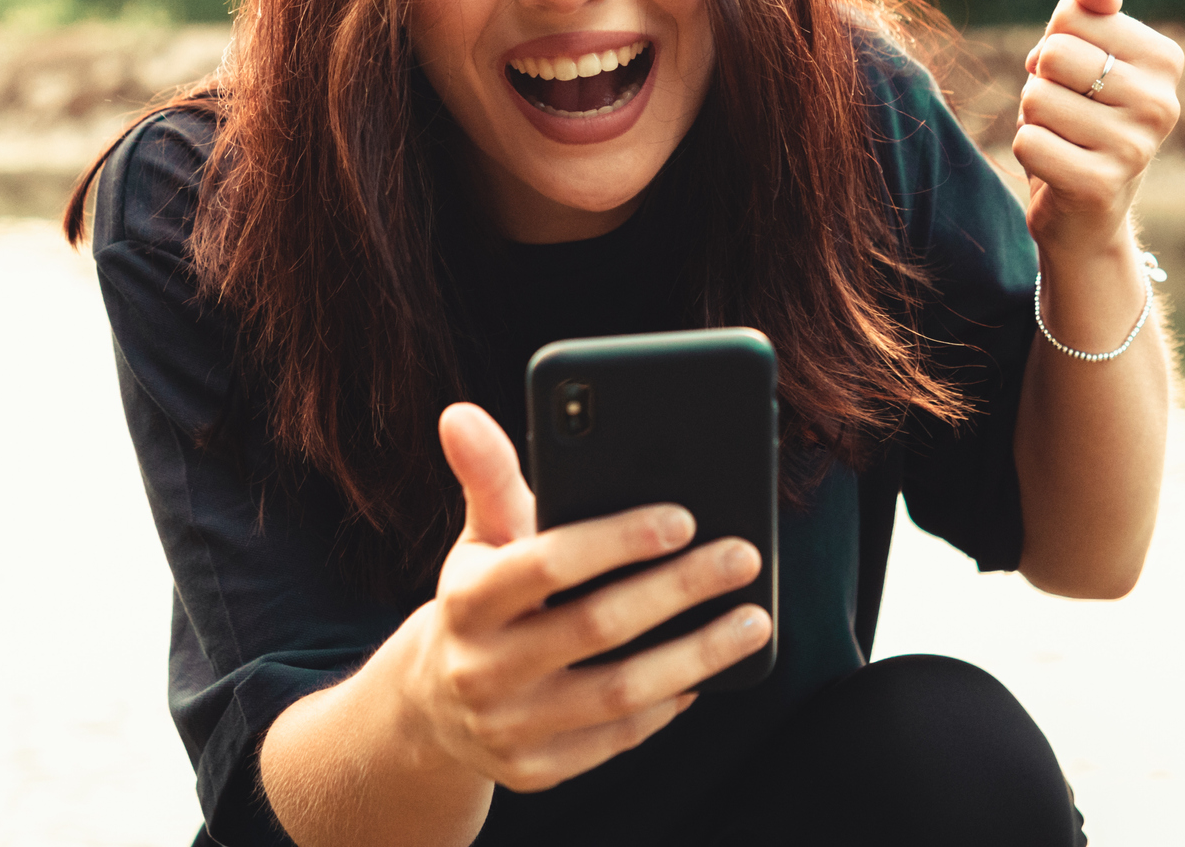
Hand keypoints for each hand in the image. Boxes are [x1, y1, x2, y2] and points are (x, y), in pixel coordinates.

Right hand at [397, 403, 768, 794]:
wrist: (432, 703)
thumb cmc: (480, 596)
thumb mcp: (480, 536)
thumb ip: (487, 475)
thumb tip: (461, 413)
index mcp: (465, 597)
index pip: (545, 563)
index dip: (617, 540)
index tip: (683, 517)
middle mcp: (480, 666)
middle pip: (595, 626)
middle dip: (678, 589)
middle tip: (742, 557)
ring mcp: (507, 726)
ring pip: (618, 692)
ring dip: (696, 655)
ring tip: (752, 620)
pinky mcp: (534, 771)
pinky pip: (616, 739)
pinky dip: (666, 704)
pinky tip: (706, 672)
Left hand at [1013, 0, 1183, 259]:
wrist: (1087, 210)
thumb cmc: (1082, 117)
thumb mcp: (1088, 55)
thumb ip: (1090, 11)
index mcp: (1164, 59)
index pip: (1072, 14)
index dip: (1054, 43)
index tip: (1077, 77)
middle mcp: (1161, 102)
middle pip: (1053, 54)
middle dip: (1041, 81)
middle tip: (1065, 112)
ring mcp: (1135, 147)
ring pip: (1036, 99)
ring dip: (1032, 118)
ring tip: (1062, 139)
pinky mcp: (1100, 185)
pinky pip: (1027, 142)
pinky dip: (1027, 151)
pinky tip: (1055, 167)